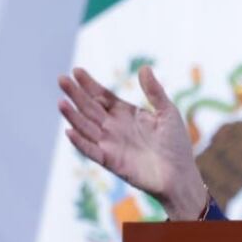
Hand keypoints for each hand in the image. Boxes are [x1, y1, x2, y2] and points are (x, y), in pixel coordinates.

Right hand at [58, 66, 207, 220]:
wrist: (180, 175)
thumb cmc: (176, 144)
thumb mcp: (167, 112)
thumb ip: (154, 91)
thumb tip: (144, 67)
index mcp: (126, 114)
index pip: (103, 96)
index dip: (90, 84)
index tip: (77, 70)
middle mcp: (114, 127)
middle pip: (90, 108)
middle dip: (76, 94)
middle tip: (61, 79)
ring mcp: (111, 144)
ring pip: (86, 127)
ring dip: (73, 116)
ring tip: (61, 102)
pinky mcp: (111, 162)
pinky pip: (92, 151)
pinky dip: (80, 143)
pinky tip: (69, 131)